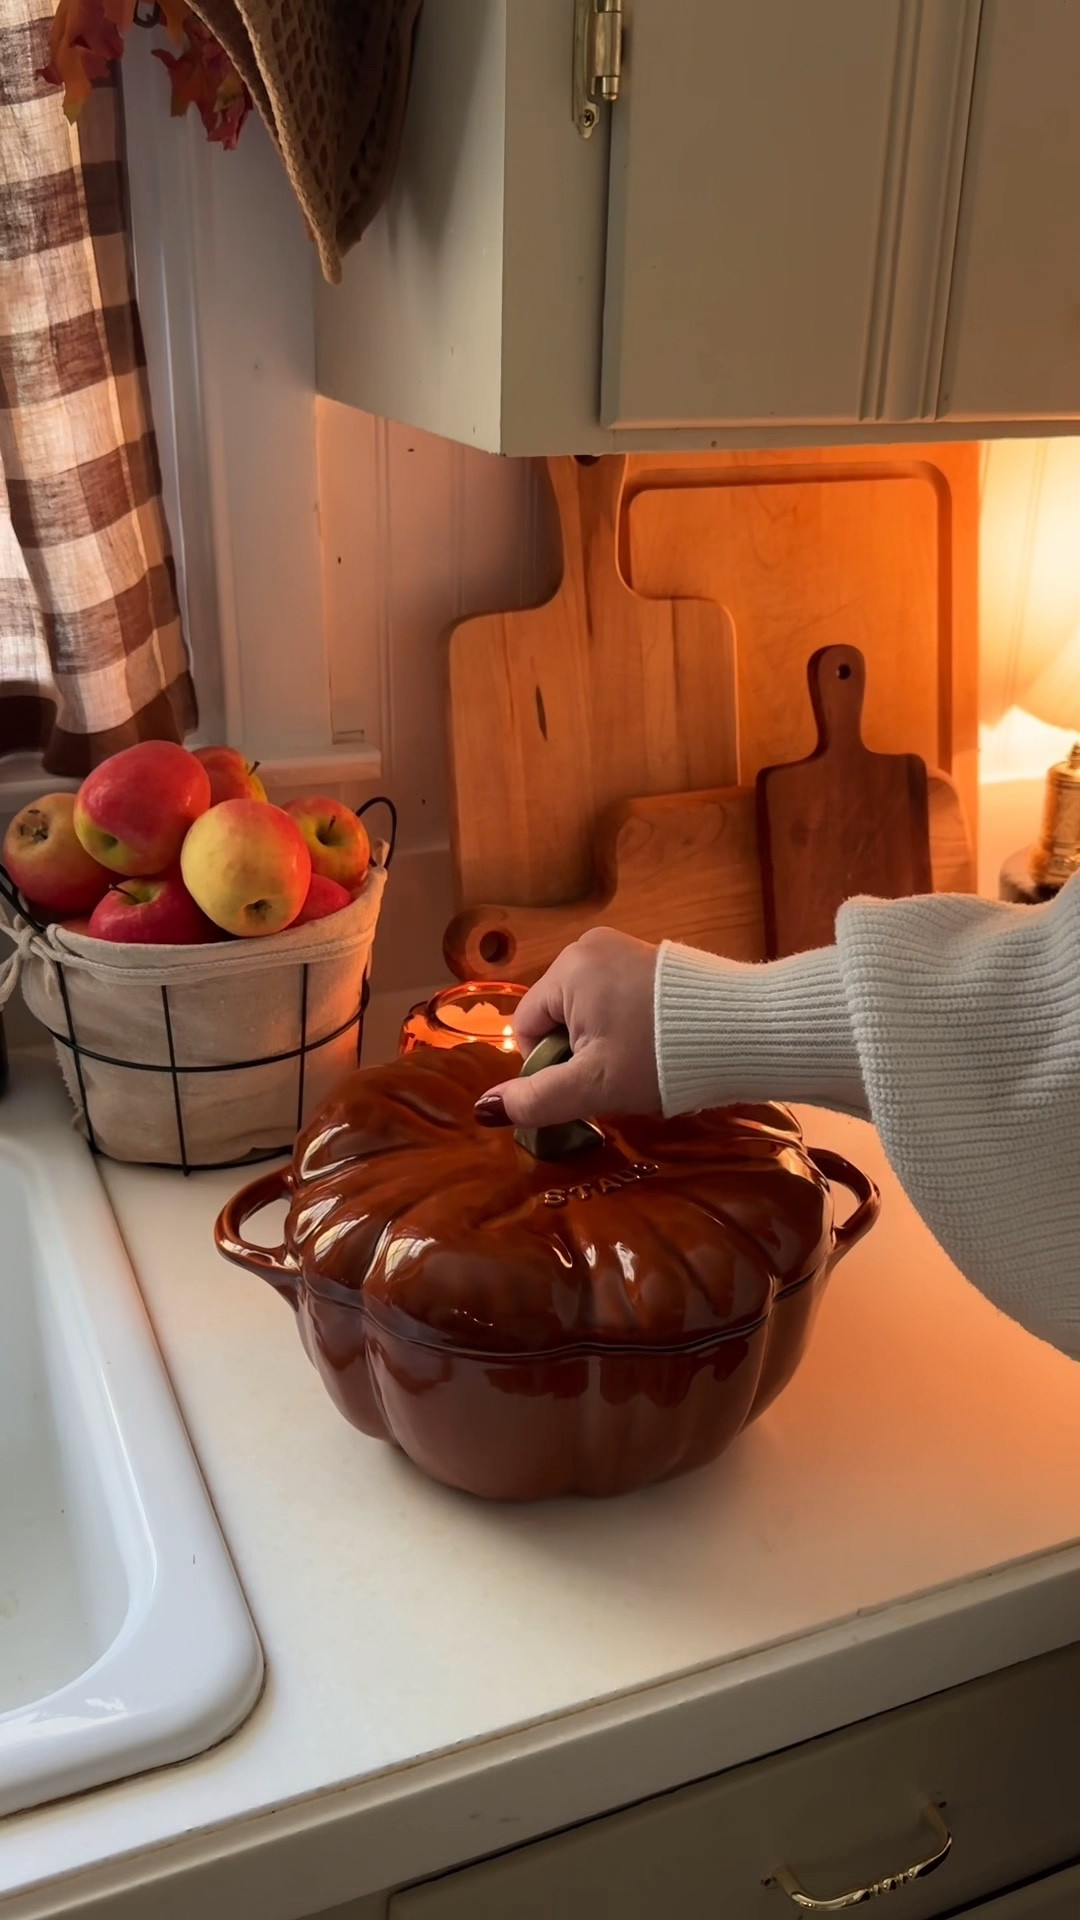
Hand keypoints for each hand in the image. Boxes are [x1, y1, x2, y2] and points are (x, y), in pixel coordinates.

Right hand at [474, 928, 660, 1129]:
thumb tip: (484, 1109)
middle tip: (618, 1074)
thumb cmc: (659, 1058)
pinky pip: (616, 997)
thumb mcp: (593, 1086)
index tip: (587, 1082)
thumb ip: (536, 1099)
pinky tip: (656, 1041)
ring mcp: (622, 946)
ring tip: (641, 1059)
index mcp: (567, 968)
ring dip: (603, 1041)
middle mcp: (589, 945)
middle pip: (557, 1016)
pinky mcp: (651, 957)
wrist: (744, 1030)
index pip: (527, 1027)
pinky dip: (627, 1024)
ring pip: (587, 1010)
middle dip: (578, 1052)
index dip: (548, 1066)